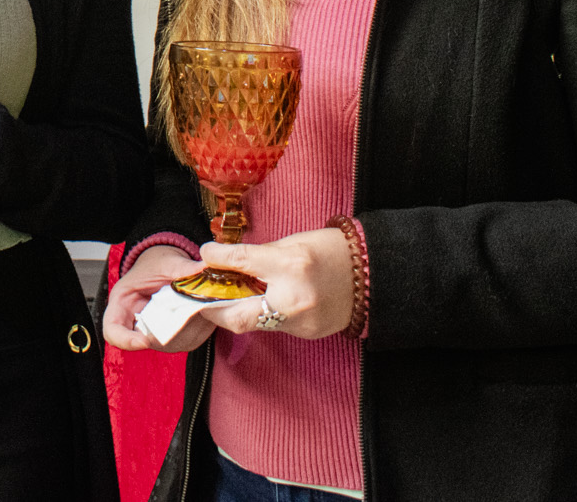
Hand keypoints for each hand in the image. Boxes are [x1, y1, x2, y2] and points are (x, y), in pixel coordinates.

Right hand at [103, 245, 218, 353]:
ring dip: (192, 325)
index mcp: (123, 304)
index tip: (143, 341)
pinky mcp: (177, 340)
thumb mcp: (165, 262)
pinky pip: (191, 339)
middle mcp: (137, 325)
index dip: (125, 340)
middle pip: (149, 340)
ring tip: (201, 303)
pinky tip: (205, 309)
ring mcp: (157, 337)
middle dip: (173, 326)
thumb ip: (182, 267)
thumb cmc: (155, 266)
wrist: (165, 270)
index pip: (113, 330)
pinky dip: (202, 326)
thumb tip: (204, 268)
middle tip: (192, 308)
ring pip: (174, 342)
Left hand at [188, 228, 355, 339]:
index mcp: (291, 265)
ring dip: (239, 311)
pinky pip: (275, 326)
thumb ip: (260, 255)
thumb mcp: (293, 242)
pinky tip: (263, 303)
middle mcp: (295, 298)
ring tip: (230, 298)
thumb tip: (227, 260)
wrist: (373, 274)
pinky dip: (264, 315)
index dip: (217, 258)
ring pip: (255, 324)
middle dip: (214, 310)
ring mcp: (302, 321)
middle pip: (238, 316)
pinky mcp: (307, 333)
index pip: (241, 262)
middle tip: (203, 299)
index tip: (206, 254)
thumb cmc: (332, 251)